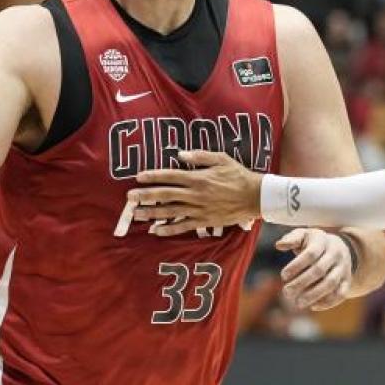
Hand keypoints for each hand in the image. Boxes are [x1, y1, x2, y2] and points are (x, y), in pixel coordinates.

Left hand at [128, 149, 263, 236]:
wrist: (255, 197)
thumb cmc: (238, 175)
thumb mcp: (221, 159)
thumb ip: (200, 156)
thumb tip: (180, 154)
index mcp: (198, 178)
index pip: (171, 176)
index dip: (153, 176)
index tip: (139, 177)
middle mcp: (195, 194)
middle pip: (166, 195)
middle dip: (146, 196)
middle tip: (130, 197)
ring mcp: (199, 209)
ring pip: (171, 212)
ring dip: (152, 213)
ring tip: (137, 214)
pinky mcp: (204, 221)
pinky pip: (183, 226)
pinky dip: (169, 229)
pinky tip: (156, 231)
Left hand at [277, 228, 351, 309]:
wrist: (339, 247)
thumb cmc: (314, 243)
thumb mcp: (303, 235)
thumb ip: (291, 239)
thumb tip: (279, 245)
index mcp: (323, 240)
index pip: (310, 254)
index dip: (296, 266)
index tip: (283, 276)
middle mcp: (336, 253)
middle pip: (319, 270)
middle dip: (301, 283)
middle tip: (286, 293)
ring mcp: (343, 267)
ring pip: (331, 283)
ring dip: (313, 295)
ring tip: (298, 303)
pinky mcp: (347, 280)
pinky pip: (341, 293)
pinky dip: (328, 302)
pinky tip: (313, 306)